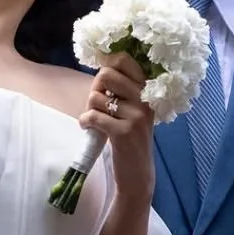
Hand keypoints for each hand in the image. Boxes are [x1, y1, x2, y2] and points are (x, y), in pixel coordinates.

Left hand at [81, 53, 154, 196]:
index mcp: (148, 90)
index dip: (107, 65)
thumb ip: (123, 89)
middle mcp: (145, 100)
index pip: (124, 60)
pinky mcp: (123, 132)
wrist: (138, 174)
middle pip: (106, 74)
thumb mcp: (134, 110)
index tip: (103, 82)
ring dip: (90, 109)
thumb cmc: (130, 139)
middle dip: (95, 89)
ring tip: (97, 120)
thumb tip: (103, 66)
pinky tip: (88, 127)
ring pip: (96, 96)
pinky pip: (93, 115)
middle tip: (99, 104)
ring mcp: (136, 116)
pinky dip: (85, 121)